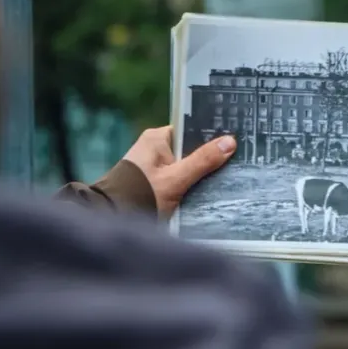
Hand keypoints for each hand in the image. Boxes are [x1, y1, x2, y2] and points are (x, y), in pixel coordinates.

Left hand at [122, 126, 236, 216]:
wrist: (112, 220)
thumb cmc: (140, 196)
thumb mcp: (176, 179)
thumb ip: (202, 160)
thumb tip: (229, 142)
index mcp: (157, 138)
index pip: (191, 128)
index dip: (211, 135)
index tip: (233, 140)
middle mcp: (154, 148)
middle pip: (190, 148)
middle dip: (209, 157)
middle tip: (235, 160)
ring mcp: (154, 166)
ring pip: (186, 165)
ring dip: (200, 173)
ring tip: (228, 176)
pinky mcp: (155, 183)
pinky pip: (180, 179)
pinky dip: (191, 184)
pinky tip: (209, 191)